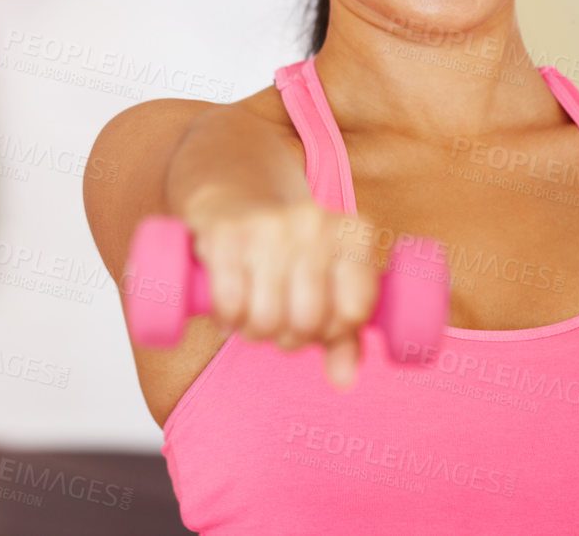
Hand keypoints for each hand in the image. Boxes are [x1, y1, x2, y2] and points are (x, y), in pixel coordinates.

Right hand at [187, 196, 379, 387]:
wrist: (235, 198)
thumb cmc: (289, 252)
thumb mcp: (327, 284)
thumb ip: (344, 335)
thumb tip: (345, 380)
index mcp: (352, 233)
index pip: (353, 310)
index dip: (333, 332)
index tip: (319, 326)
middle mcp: (315, 222)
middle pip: (308, 319)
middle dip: (290, 337)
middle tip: (280, 325)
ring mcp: (269, 225)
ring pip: (267, 316)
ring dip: (256, 331)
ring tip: (254, 316)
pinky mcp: (225, 233)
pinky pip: (230, 303)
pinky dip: (228, 318)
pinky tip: (230, 309)